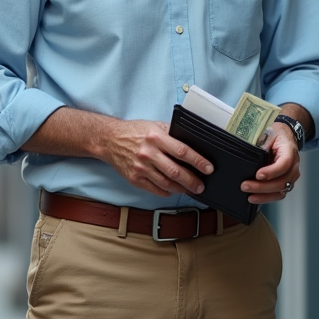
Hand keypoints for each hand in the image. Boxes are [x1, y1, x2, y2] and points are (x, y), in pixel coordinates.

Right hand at [99, 119, 214, 197]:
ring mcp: (140, 168)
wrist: (110, 140)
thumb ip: (172, 134)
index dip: (198, 161)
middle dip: (192, 181)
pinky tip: (174, 189)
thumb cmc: (135, 132)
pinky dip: (167, 191)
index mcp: (156, 138)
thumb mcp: (155, 126)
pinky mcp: (134, 179)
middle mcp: (148, 153)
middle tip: (202, 186)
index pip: (183, 151)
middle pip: (176, 171)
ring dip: (181, 189)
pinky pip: (155, 189)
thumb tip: (193, 145)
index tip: (209, 168)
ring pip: (166, 183)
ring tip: (190, 189)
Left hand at [242, 122, 300, 203]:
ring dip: (264, 195)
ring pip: (281, 190)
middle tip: (245, 185)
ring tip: (249, 196)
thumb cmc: (276, 135)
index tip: (258, 174)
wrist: (285, 136)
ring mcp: (291, 176)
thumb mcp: (268, 134)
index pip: (284, 164)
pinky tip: (255, 198)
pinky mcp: (286, 183)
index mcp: (290, 151)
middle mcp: (294, 166)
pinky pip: (279, 194)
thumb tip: (247, 158)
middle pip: (282, 181)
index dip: (272, 171)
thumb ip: (261, 146)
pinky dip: (267, 198)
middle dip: (262, 186)